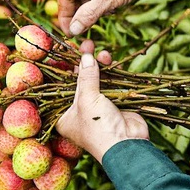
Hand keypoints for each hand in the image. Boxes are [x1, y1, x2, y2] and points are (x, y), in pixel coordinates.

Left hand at [56, 40, 148, 162]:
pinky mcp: (114, 104)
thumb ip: (87, 77)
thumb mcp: (87, 100)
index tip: (68, 50)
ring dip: (99, 66)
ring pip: (96, 81)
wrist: (127, 145)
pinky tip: (110, 60)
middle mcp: (79, 111)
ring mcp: (97, 107)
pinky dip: (111, 73)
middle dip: (84, 63)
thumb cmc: (98, 127)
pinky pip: (110, 84)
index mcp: (65, 115)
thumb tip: (86, 56)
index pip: (61, 87)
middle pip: (79, 81)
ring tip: (102, 52)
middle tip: (87, 44)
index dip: (64, 68)